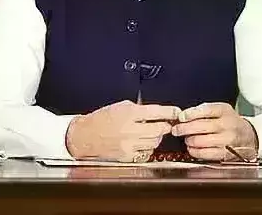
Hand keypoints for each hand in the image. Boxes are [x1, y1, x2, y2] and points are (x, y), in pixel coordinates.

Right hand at [65, 100, 179, 161]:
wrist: (85, 136)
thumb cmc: (101, 119)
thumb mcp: (120, 106)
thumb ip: (139, 109)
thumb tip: (157, 113)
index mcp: (129, 113)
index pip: (157, 112)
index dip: (170, 112)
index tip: (176, 112)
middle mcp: (130, 129)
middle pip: (160, 130)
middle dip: (165, 126)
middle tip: (165, 124)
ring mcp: (129, 145)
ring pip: (155, 142)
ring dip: (156, 137)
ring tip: (150, 133)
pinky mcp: (127, 156)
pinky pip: (146, 153)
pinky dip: (147, 147)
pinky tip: (141, 142)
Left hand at [171, 102, 257, 160]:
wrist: (248, 136)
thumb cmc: (230, 122)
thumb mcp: (220, 110)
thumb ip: (203, 110)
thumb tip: (183, 116)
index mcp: (224, 111)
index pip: (206, 110)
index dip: (191, 114)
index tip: (181, 117)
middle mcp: (227, 125)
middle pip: (201, 126)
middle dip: (184, 129)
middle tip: (176, 130)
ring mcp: (227, 140)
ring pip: (201, 141)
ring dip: (189, 140)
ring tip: (187, 139)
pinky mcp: (225, 154)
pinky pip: (205, 154)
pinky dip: (194, 151)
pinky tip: (192, 148)